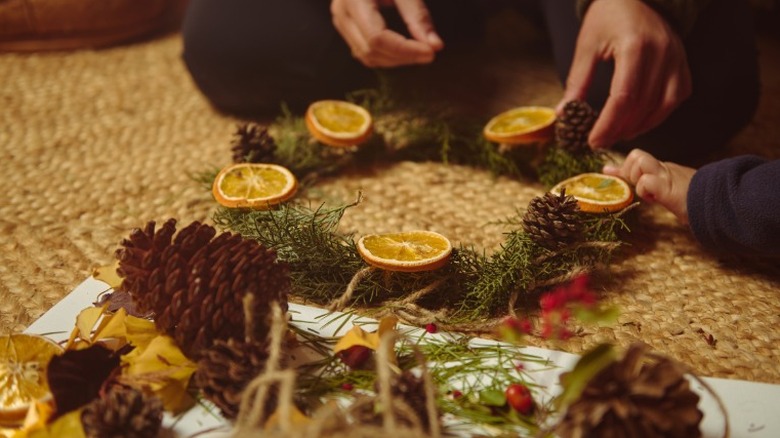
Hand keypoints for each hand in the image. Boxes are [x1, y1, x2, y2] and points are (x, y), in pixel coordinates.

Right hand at [330, 0, 443, 67]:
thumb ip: (418, 15)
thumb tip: (435, 46)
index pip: (377, 37)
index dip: (405, 50)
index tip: (431, 52)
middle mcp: (342, 12)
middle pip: (371, 50)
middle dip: (402, 57)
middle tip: (430, 52)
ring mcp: (341, 21)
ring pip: (366, 56)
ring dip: (395, 60)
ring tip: (418, 51)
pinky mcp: (346, 26)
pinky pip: (364, 51)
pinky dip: (386, 56)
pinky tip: (404, 50)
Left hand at [559, 0, 690, 148]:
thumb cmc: (608, 17)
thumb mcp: (587, 45)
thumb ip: (578, 81)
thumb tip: (563, 113)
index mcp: (635, 47)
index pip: (623, 97)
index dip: (608, 124)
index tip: (593, 141)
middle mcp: (662, 54)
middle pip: (643, 105)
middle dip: (620, 130)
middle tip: (601, 142)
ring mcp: (677, 59)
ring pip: (663, 106)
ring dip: (640, 126)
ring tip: (618, 134)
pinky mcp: (683, 64)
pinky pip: (676, 98)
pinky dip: (658, 114)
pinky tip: (639, 121)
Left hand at [603, 149, 694, 222]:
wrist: (722, 203)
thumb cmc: (698, 203)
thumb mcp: (672, 193)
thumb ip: (656, 188)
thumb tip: (647, 192)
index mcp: (665, 170)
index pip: (638, 161)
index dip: (621, 167)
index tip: (607, 171)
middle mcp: (664, 169)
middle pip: (636, 155)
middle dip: (629, 172)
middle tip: (641, 189)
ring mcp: (667, 176)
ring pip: (639, 160)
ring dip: (637, 178)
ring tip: (650, 193)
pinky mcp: (669, 188)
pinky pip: (647, 181)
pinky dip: (645, 190)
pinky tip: (654, 199)